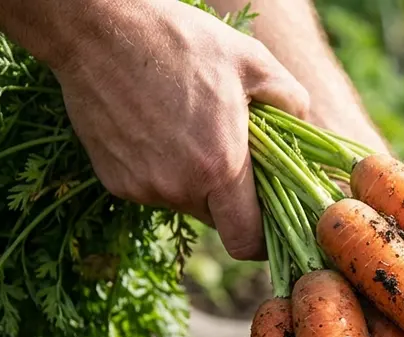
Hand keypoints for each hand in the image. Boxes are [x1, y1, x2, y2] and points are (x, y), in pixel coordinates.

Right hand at [49, 0, 307, 259]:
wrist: (97, 28)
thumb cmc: (179, 41)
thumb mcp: (252, 61)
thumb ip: (292, 101)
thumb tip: (306, 129)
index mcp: (220, 167)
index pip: (247, 240)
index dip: (263, 237)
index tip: (270, 219)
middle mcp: (178, 188)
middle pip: (220, 220)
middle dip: (233, 198)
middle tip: (234, 155)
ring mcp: (142, 187)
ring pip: (186, 203)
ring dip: (197, 181)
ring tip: (193, 132)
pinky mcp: (114, 181)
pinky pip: (154, 189)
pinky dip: (164, 171)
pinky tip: (160, 130)